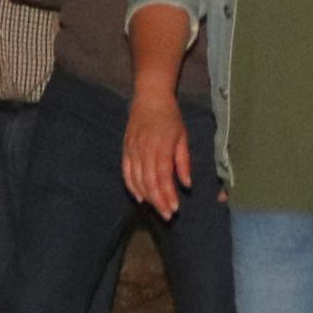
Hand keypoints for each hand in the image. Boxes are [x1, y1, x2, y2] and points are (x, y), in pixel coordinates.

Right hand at [122, 87, 193, 215]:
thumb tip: (186, 185)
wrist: (149, 97)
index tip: (174, 208)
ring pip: (138, 180)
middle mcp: (144, 149)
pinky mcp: (125, 149)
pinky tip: (140, 198)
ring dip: (147, 197)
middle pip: (149, 182)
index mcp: (161, 146)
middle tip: (167, 215)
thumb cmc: (170, 117)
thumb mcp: (182, 137)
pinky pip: (126, 172)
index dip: (168, 195)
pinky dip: (132, 187)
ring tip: (156, 208)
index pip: (163, 177)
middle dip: (158, 201)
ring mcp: (133, 150)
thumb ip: (183, 162)